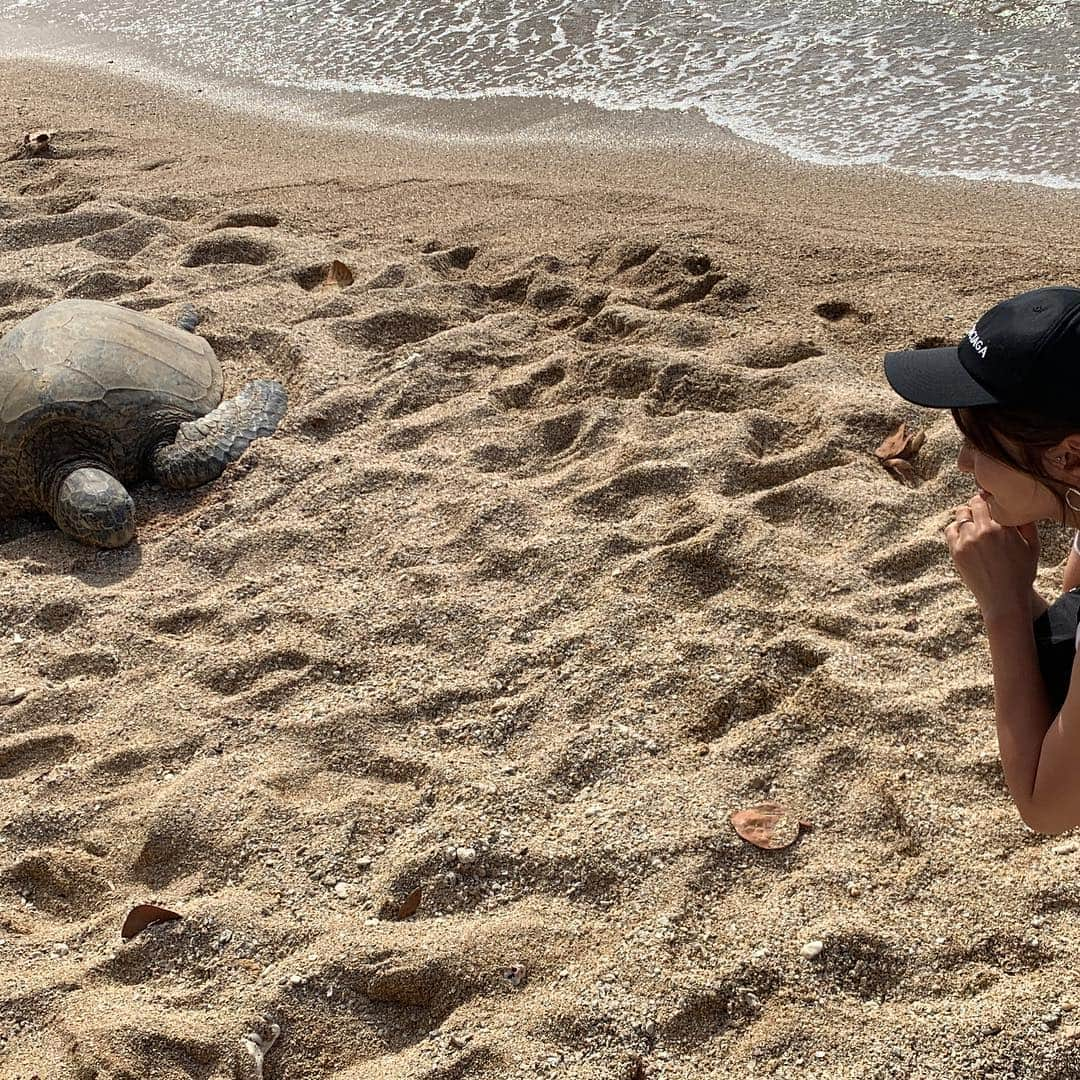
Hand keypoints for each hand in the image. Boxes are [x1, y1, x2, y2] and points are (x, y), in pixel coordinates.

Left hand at [944, 494, 1039, 617]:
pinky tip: (964, 533)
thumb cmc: (1021, 573)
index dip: (991, 499)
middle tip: (982, 511)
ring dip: (967, 515)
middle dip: (979, 505)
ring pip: (961, 514)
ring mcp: (968, 540)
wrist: (1004, 598)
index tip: (991, 502)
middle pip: (975, 504)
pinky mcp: (956, 551)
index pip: (991, 500)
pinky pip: (950, 529)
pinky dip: (956, 527)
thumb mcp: (1033, 546)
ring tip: (974, 523)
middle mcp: (984, 531)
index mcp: (1004, 527)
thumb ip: (1026, 523)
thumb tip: (1015, 507)